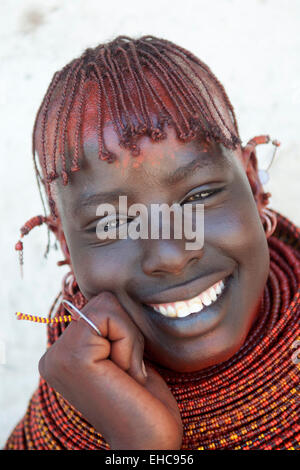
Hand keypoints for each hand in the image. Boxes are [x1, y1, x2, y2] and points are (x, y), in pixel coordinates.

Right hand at [38, 291, 182, 448]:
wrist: (149, 440)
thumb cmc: (144, 401)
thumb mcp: (122, 355)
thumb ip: (109, 329)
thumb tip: (112, 297)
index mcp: (63, 355)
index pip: (98, 306)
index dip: (124, 330)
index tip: (126, 367)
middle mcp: (53, 355)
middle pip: (102, 300)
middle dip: (127, 332)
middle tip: (127, 370)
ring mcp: (58, 356)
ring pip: (107, 305)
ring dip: (129, 338)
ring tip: (125, 373)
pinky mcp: (73, 357)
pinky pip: (111, 317)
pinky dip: (129, 342)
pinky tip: (124, 374)